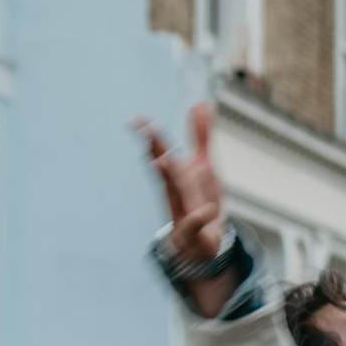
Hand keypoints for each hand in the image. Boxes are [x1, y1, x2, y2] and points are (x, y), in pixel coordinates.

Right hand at [137, 105, 236, 317]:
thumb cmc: (199, 197)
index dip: (153, 137)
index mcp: (177, 173)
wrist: (199, 242)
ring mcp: (183, 209)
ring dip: (171, 180)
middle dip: (156, 154)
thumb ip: (202, 134)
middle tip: (147, 137)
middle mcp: (176, 190)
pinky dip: (199, 219)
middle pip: (165, 170)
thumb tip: (200, 103)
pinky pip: (195, 224)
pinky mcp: (194, 230)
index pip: (162, 152)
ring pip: (175, 194)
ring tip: (164, 162)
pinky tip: (206, 212)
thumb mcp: (205, 164)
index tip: (140, 121)